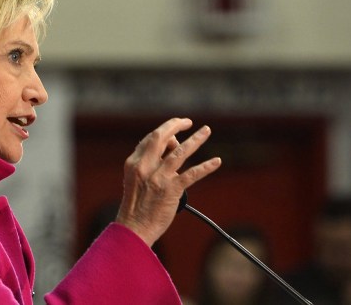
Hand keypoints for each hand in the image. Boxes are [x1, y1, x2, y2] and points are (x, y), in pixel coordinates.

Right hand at [115, 117, 221, 246]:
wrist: (135, 229)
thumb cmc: (136, 206)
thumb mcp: (135, 180)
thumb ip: (149, 164)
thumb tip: (170, 151)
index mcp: (134, 163)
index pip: (150, 139)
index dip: (163, 133)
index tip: (174, 132)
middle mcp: (145, 167)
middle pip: (162, 137)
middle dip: (175, 125)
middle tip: (187, 121)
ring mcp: (159, 178)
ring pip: (180, 151)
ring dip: (196, 139)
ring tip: (206, 130)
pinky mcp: (172, 190)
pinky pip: (192, 174)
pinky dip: (206, 167)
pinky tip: (216, 161)